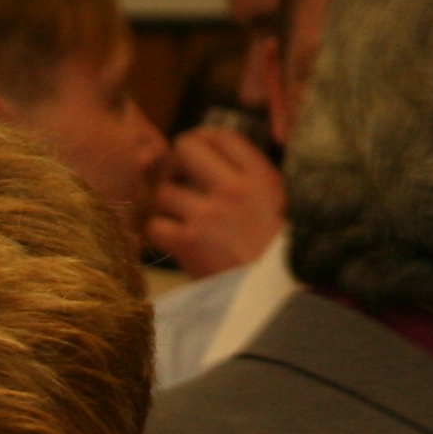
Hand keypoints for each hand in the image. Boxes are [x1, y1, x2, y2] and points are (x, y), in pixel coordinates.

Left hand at [144, 123, 282, 278]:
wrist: (277, 297)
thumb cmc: (278, 255)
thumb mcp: (277, 205)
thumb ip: (250, 178)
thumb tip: (214, 158)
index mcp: (260, 177)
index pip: (220, 136)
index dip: (202, 140)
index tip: (195, 154)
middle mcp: (234, 189)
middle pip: (185, 148)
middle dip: (176, 163)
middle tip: (178, 182)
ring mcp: (208, 215)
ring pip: (164, 190)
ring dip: (166, 205)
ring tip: (178, 219)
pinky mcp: (188, 243)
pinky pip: (154, 225)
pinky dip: (159, 234)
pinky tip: (172, 241)